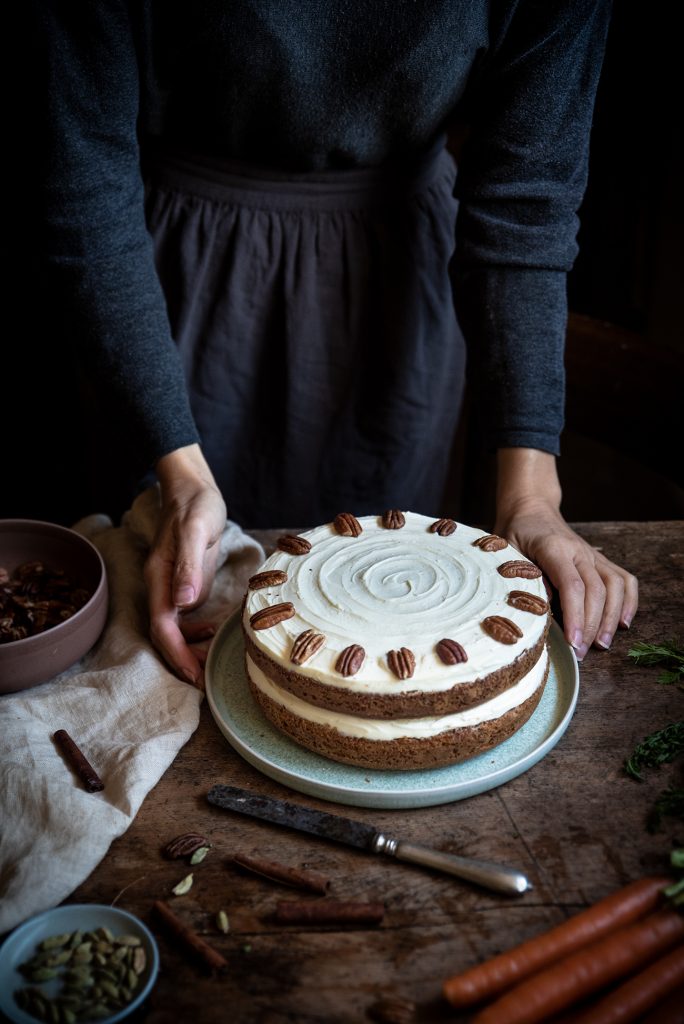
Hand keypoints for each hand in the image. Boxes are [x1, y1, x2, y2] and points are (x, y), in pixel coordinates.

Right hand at [144, 445, 226, 684]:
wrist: (192, 488)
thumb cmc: (195, 506)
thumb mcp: (196, 531)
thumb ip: (189, 565)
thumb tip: (184, 602)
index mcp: (160, 577)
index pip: (164, 628)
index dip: (178, 655)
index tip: (195, 677)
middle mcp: (162, 587)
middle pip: (167, 635)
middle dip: (184, 661)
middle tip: (207, 682)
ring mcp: (172, 587)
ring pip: (176, 630)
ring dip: (192, 650)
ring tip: (213, 664)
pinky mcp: (184, 583)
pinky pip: (186, 617)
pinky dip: (198, 632)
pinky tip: (214, 634)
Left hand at [494, 449, 637, 659]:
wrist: (531, 508)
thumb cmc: (515, 532)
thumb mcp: (506, 554)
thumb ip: (521, 579)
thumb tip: (539, 612)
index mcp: (553, 548)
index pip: (572, 586)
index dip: (575, 616)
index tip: (572, 642)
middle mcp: (578, 551)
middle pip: (596, 591)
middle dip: (590, 626)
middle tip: (580, 653)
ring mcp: (592, 555)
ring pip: (615, 586)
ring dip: (611, 617)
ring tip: (602, 644)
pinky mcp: (599, 560)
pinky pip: (623, 579)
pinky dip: (628, 601)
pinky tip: (623, 623)